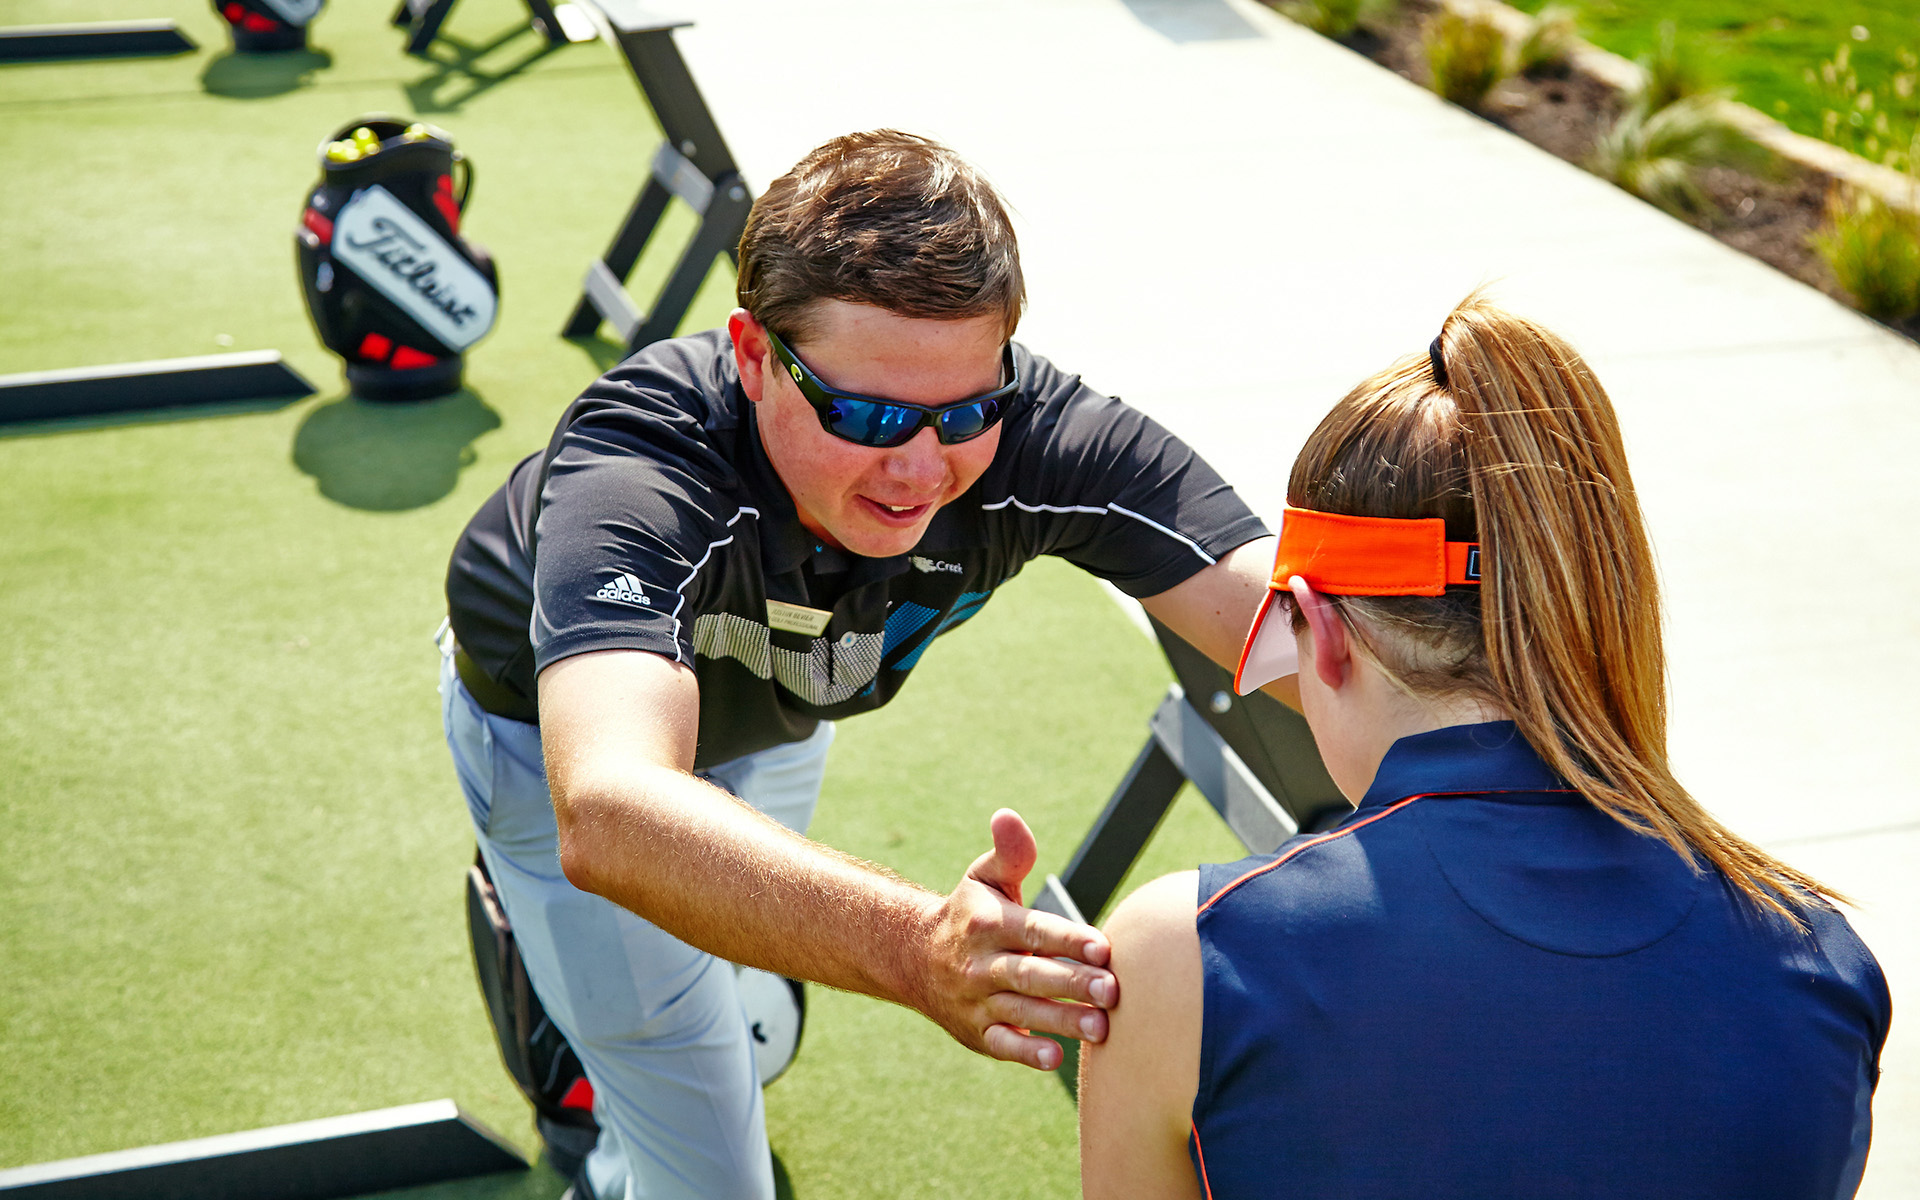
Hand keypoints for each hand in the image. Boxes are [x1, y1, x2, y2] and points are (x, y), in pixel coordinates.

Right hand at [913, 809, 1116, 1070]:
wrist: (913, 959)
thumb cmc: (970, 915)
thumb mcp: (982, 878)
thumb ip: (1009, 853)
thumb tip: (1008, 817)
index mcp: (989, 924)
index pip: (1035, 930)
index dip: (1068, 939)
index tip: (1104, 947)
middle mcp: (981, 964)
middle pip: (1031, 974)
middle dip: (1073, 983)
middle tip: (1113, 991)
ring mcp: (977, 1002)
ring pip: (1022, 1012)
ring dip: (1061, 1021)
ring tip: (1101, 1027)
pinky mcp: (977, 1034)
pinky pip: (1002, 1045)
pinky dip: (1026, 1053)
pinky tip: (1055, 1057)